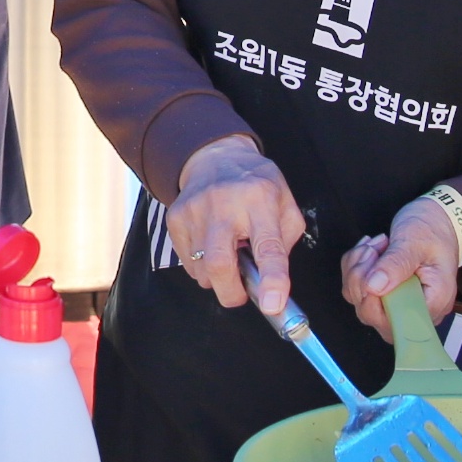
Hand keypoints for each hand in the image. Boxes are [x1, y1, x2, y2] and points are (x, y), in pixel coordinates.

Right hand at [162, 134, 303, 314]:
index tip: (272, 304)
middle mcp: (225, 203)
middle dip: (231, 292)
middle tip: (241, 294)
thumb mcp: (285, 204)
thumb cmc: (256, 185)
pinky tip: (211, 246)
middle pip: (219, 264)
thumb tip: (272, 283)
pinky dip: (202, 267)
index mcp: (261, 199)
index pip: (268, 246)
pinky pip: (187, 263)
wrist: (215, 157)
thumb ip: (285, 243)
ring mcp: (195, 210)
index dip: (272, 279)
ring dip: (218, 277)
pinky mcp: (175, 218)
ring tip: (228, 254)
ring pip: (202, 270)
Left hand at [340, 197, 461, 336]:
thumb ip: (396, 265)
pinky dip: (355, 268)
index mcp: (434, 302)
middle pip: (373, 316)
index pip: (398, 323)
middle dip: (361, 279)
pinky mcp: (383, 295)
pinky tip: (369, 250)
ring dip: (357, 270)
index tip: (373, 268)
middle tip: (372, 250)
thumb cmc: (433, 230)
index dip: (374, 303)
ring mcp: (398, 304)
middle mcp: (416, 310)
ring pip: (360, 301)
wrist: (438, 220)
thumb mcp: (415, 242)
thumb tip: (373, 287)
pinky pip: (357, 290)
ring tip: (374, 246)